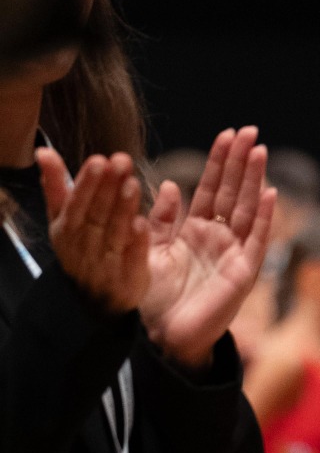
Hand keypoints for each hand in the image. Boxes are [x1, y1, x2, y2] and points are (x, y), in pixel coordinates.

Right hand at [36, 148, 149, 312]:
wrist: (92, 300)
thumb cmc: (78, 249)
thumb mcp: (62, 219)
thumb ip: (55, 186)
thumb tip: (43, 151)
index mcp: (67, 230)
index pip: (76, 204)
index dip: (86, 183)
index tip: (99, 160)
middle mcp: (84, 246)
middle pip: (97, 215)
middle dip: (108, 188)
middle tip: (121, 161)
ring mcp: (106, 264)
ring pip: (114, 234)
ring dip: (123, 209)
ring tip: (133, 184)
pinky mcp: (129, 279)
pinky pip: (132, 260)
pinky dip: (136, 243)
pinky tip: (144, 223)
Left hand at [139, 126, 275, 366]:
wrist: (160, 337)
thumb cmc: (152, 300)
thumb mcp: (149, 250)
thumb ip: (160, 220)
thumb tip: (174, 185)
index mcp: (195, 232)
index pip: (211, 189)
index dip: (220, 162)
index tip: (226, 134)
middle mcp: (218, 240)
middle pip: (233, 193)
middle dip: (241, 162)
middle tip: (250, 130)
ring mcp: (233, 256)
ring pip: (246, 210)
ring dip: (254, 180)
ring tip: (259, 150)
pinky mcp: (243, 274)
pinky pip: (256, 241)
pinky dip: (263, 218)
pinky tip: (269, 193)